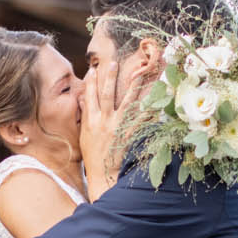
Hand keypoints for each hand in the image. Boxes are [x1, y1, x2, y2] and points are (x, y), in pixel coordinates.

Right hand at [80, 57, 159, 198]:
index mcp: (91, 121)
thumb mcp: (84, 134)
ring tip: (137, 73)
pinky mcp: (128, 136)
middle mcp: (103, 122)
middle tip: (112, 63)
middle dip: (108, 78)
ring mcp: (117, 128)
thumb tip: (83, 98)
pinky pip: (140, 120)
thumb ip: (85, 115)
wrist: (102, 174)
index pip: (89, 97)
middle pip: (105, 95)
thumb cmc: (93, 155)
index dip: (90, 83)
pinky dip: (148, 111)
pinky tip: (155, 101)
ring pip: (125, 103)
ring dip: (131, 87)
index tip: (92, 69)